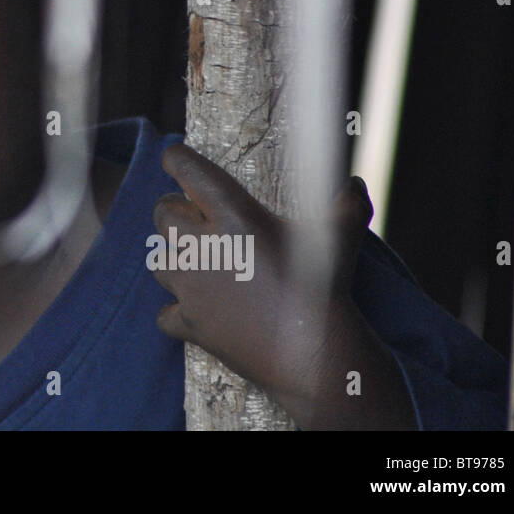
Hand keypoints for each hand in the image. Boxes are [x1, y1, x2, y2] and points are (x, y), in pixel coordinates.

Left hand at [153, 143, 414, 428]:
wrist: (316, 355)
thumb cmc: (328, 288)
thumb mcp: (341, 237)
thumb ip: (346, 206)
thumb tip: (356, 184)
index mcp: (233, 215)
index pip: (187, 171)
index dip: (176, 160)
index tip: (174, 158)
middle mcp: (203, 246)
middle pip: (162, 214)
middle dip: (172, 211)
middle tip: (190, 217)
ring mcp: (192, 288)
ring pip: (157, 262)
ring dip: (172, 259)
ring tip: (193, 262)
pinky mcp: (190, 324)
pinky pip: (164, 314)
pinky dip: (176, 312)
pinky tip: (195, 311)